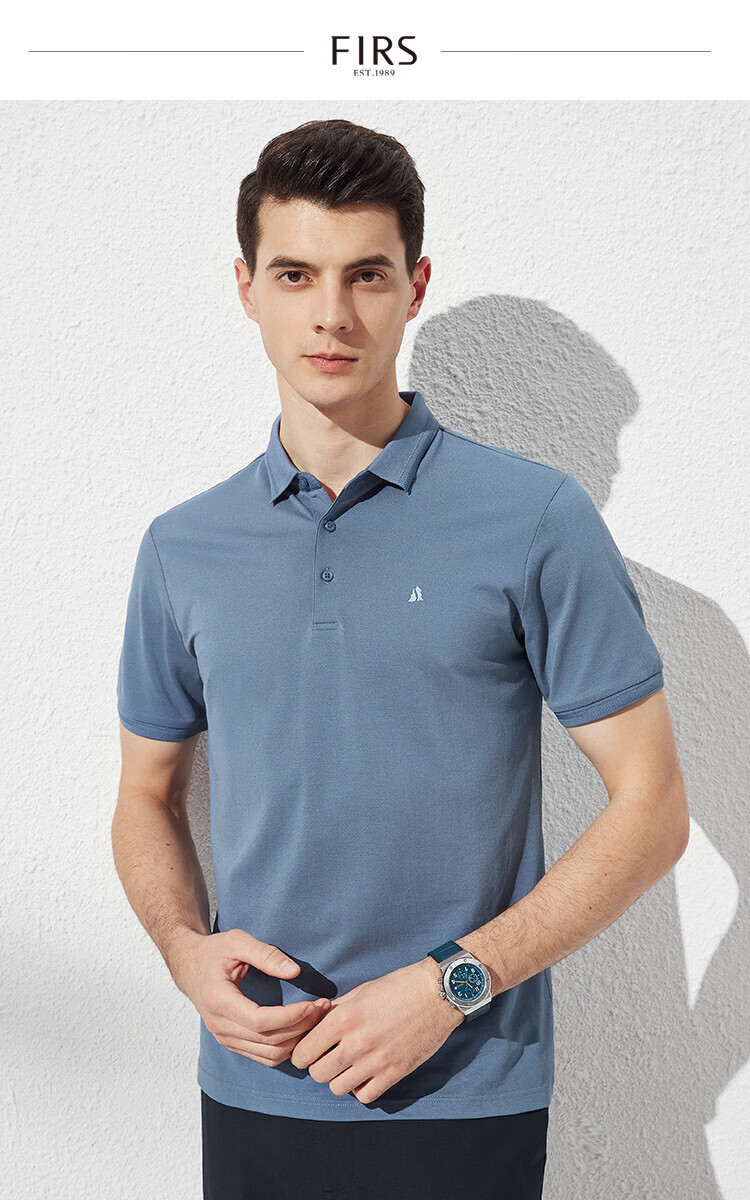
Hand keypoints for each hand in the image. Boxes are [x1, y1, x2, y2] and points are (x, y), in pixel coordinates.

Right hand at [170, 927, 332, 1066]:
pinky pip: (264, 1056)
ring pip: (269, 1054)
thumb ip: (266, 954)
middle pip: (268, 1041)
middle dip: (301, 1027)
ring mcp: (225, 1038)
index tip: (314, 1004)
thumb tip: (294, 971)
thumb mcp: (237, 941)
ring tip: (316, 1017)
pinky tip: (300, 1028)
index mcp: (219, 1002)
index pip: (260, 1022)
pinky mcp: (232, 1043)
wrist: (189, 967)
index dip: (291, 1017)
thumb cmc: (213, 951)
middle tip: (323, 1007)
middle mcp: (220, 1027)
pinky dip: (286, 1047)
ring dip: (296, 1040)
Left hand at [290, 957, 463, 1104]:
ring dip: (339, 1078)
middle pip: (317, 1073)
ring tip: (348, 1066)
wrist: (438, 994)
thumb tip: (314, 1022)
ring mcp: (377, 1061)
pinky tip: (366, 1073)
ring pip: (337, 1088)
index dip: (302, 1053)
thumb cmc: (399, 987)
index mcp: (345, 1018)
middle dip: (318, 1066)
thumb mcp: (361, 990)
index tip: (308, 1051)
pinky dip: (361, 1088)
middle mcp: (357, 1042)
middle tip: (328, 1057)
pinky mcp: (395, 1073)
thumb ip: (336, 1010)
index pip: (305, 1051)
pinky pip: (364, 1096)